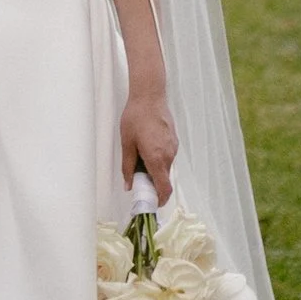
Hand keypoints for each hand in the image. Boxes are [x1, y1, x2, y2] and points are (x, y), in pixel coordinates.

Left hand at [119, 93, 176, 208]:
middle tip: (137, 179)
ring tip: (139, 158)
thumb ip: (128, 167)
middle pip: (163, 178)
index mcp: (157, 158)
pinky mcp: (174, 140)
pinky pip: (167, 156)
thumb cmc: (135, 117)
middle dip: (152, 183)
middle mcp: (169, 155)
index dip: (159, 200)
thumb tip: (129, 186)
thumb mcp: (127, 143)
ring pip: (165, 167)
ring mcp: (173, 147)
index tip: (151, 204)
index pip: (164, 188)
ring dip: (154, 169)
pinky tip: (146, 147)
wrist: (149, 96)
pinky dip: (158, 159)